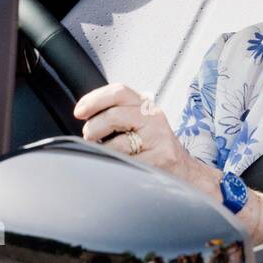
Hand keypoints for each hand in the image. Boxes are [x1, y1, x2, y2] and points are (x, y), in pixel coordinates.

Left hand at [74, 83, 195, 181]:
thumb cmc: (153, 147)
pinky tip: (122, 165)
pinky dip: (116, 165)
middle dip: (93, 128)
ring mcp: (158, 139)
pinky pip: (126, 162)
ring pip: (117, 144)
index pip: (119, 92)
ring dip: (104, 151)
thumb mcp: (139, 123)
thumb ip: (116, 114)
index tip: (79, 112)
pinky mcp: (159, 159)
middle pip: (113, 116)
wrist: (184, 171)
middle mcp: (154, 118)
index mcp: (145, 106)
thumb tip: (84, 114)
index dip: (94, 99)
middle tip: (91, 137)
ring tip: (109, 154)